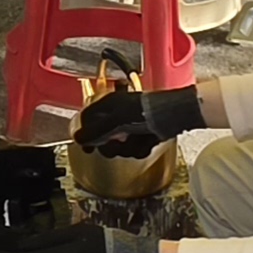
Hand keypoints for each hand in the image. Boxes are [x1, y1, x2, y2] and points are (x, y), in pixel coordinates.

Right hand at [73, 85, 204, 151]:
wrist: (174, 116)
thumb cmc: (146, 113)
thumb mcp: (114, 122)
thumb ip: (94, 131)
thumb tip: (78, 138)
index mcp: (108, 104)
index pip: (87, 119)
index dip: (85, 134)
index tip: (87, 147)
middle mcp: (118, 114)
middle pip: (102, 136)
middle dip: (111, 145)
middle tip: (117, 144)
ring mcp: (131, 124)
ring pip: (119, 145)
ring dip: (127, 148)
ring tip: (135, 142)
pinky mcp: (143, 133)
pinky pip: (134, 147)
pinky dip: (140, 147)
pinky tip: (145, 143)